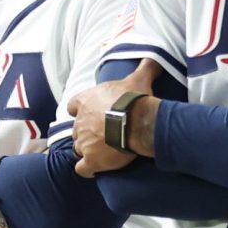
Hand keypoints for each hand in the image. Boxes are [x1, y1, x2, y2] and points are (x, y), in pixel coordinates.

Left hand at [69, 62, 156, 176]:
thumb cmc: (134, 99)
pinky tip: (95, 169)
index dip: (80, 110)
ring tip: (103, 152)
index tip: (90, 113)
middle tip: (103, 135)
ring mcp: (83, 143)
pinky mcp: (90, 160)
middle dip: (86, 133)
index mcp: (85, 101)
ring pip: (79, 149)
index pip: (73, 106)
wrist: (136, 122)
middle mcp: (80, 122)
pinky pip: (82, 168)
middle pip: (77, 130)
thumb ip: (144, 68)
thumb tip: (155, 59)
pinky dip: (86, 169)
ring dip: (87, 151)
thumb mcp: (138, 79)